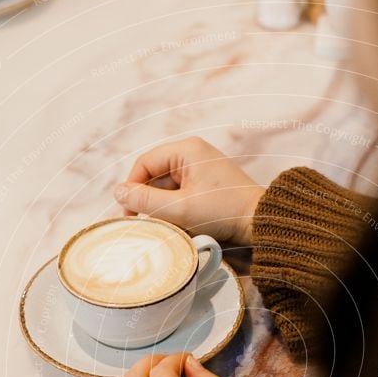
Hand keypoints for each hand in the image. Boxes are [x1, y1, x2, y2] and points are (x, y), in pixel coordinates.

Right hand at [113, 137, 264, 245]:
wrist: (261, 222)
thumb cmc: (223, 211)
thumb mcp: (180, 208)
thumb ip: (146, 200)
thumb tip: (117, 192)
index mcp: (186, 150)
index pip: (145, 164)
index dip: (132, 188)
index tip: (128, 212)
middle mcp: (193, 154)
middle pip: (155, 176)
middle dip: (149, 201)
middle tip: (145, 224)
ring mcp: (201, 170)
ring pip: (168, 189)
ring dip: (163, 209)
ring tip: (168, 226)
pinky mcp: (207, 186)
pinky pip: (182, 196)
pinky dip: (177, 211)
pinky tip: (181, 226)